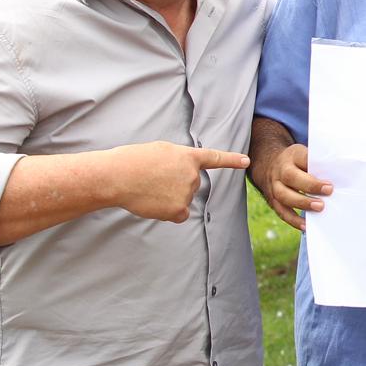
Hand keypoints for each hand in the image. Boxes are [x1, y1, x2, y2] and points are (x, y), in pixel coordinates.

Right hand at [109, 141, 248, 222]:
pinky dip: (168, 212)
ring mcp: (187, 193)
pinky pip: (179, 215)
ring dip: (168, 197)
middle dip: (175, 184)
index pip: (215, 158)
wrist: (119, 176)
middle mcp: (193, 175)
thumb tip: (183, 177)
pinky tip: (154, 204)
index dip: (232, 160)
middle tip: (153, 179)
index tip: (246, 161)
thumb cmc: (133, 161)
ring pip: (182, 199)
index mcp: (188, 157)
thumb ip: (178, 161)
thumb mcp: (161, 151)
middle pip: (190, 184)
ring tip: (149, 188)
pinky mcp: (179, 209)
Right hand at [265, 143, 331, 231]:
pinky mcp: (273, 200)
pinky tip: (305, 225)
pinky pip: (281, 211)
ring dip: (302, 203)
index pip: (302, 158)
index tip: (329, 178)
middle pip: (291, 177)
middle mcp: (281, 170)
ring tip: (319, 208)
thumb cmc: (296, 162)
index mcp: (292, 155)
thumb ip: (319, 163)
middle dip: (310, 185)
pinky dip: (293, 220)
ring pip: (284, 195)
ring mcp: (274, 186)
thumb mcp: (306, 155)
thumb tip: (340, 176)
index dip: (315, 168)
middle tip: (328, 191)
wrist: (269, 164)